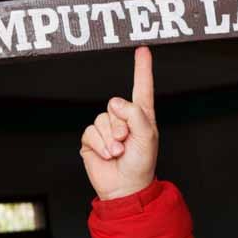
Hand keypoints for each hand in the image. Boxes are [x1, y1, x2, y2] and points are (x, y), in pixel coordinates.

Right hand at [80, 46, 158, 199]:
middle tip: (127, 143)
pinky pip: (90, 132)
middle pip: (115, 105)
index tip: (142, 50)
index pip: (141, 87)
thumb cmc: (141, 163)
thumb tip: (114, 102)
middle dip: (121, 126)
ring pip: (101, 119)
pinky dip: (100, 145)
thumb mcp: (147, 136)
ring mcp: (106, 128)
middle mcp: (123, 118)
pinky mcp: (92, 139)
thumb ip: (134, 114)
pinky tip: (107, 155)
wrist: (125, 187)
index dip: (142, 68)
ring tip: (118, 152)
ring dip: (110, 138)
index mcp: (141, 115)